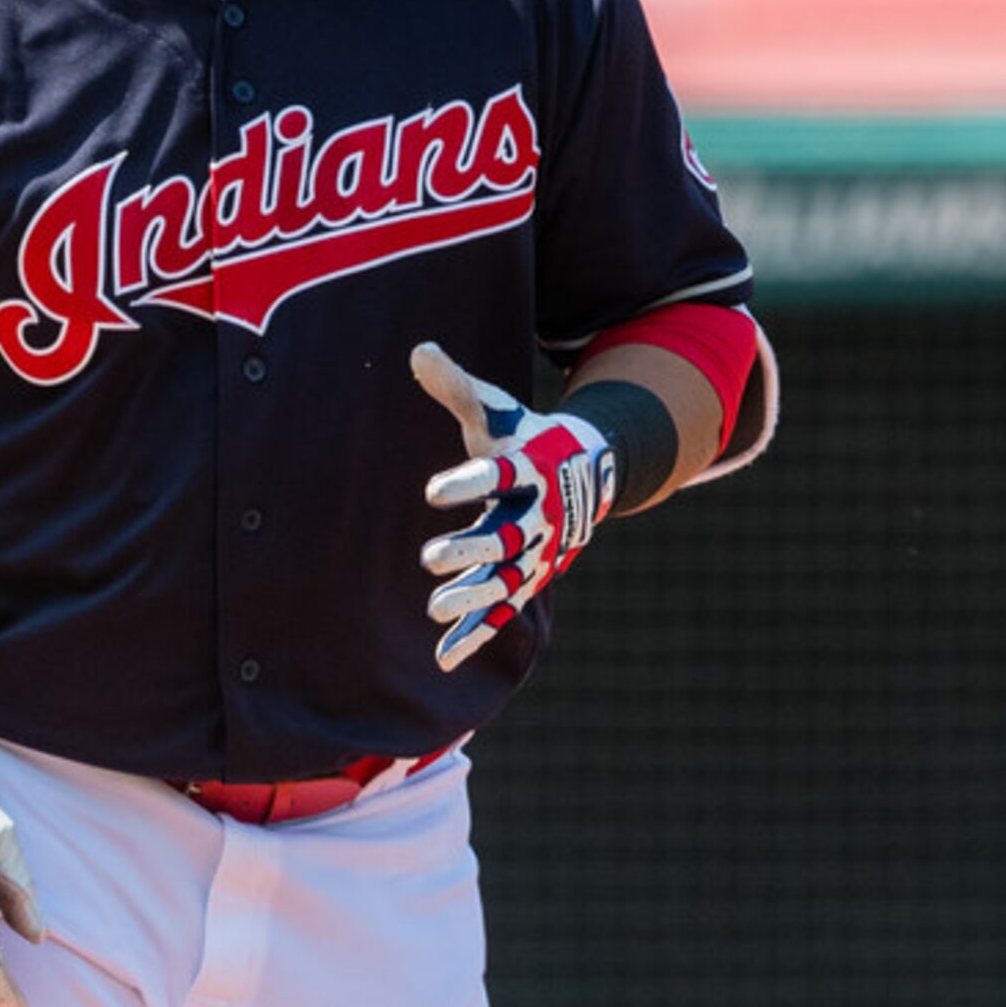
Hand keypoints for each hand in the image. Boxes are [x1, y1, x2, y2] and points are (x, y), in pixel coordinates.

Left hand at [410, 343, 616, 672]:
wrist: (587, 469)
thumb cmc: (526, 434)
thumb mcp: (497, 409)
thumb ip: (457, 387)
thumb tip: (418, 349)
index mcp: (531, 468)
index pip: (499, 475)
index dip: (469, 482)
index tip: (432, 490)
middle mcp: (540, 515)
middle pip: (507, 537)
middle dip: (470, 549)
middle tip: (428, 558)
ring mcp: (539, 552)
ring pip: (507, 580)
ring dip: (473, 596)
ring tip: (434, 608)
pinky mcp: (530, 577)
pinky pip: (503, 611)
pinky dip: (476, 633)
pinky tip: (443, 657)